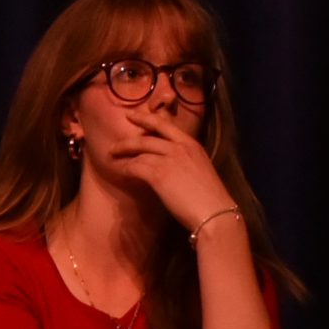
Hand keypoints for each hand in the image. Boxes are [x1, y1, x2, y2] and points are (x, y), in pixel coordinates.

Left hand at [121, 107, 238, 234]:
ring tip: (113, 158)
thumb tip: (169, 165)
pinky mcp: (159, 174)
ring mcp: (169, 159)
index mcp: (192, 144)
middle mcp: (180, 147)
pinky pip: (136, 167)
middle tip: (114, 144)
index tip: (132, 116)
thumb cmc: (210, 198)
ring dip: (123, 155)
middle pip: (147, 137)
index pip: (165, 125)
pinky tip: (120, 172)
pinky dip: (126, 169)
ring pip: (139, 151)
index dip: (146, 119)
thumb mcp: (200, 169)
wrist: (214, 212)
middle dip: (128, 140)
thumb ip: (185, 162)